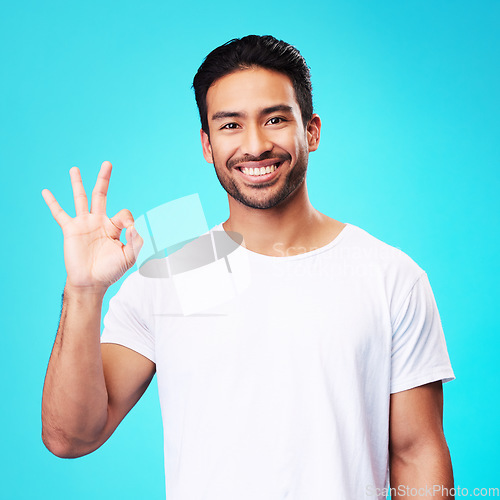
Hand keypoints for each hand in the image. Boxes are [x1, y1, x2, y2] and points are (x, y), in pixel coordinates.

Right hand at [42, 161, 142, 290]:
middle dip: (104, 179)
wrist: (92, 282)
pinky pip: (59, 214)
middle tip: (107, 163)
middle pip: (101, 195)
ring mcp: (84, 224)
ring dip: (78, 183)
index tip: (129, 230)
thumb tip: (134, 226)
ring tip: (74, 169)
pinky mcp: (71, 230)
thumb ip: (135, 241)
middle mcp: (99, 222)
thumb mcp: (129, 257)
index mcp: (114, 227)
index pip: (123, 213)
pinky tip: (46, 191)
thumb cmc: (111, 271)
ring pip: (81, 198)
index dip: (128, 219)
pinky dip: (52, 203)